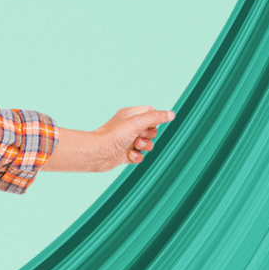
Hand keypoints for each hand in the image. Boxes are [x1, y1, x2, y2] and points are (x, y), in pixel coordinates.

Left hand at [49, 107, 174, 171]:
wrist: (97, 153)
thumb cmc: (113, 135)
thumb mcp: (137, 123)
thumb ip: (155, 118)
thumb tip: (172, 114)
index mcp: (130, 115)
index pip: (150, 112)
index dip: (155, 119)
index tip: (152, 123)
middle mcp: (128, 127)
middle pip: (151, 130)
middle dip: (150, 135)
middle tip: (140, 136)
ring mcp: (126, 141)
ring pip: (147, 144)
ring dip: (145, 147)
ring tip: (135, 146)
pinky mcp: (124, 154)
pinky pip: (138, 156)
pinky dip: (137, 157)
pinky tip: (129, 156)